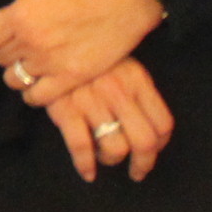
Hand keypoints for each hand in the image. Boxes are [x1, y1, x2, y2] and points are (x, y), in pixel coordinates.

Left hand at [0, 0, 165, 107]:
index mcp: (20, 14)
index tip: (6, 31)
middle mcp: (31, 41)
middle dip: (8, 50)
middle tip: (25, 42)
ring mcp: (51, 62)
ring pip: (15, 79)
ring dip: (20, 72)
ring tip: (35, 61)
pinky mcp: (71, 77)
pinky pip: (37, 97)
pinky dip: (34, 93)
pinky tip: (42, 81)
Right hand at [45, 57, 174, 183]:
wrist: (48, 40)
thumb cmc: (88, 56)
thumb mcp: (121, 62)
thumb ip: (138, 90)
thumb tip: (152, 129)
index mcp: (137, 79)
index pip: (163, 123)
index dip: (160, 145)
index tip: (152, 151)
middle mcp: (118, 91)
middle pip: (144, 142)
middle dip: (143, 164)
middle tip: (137, 170)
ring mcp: (92, 101)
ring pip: (115, 149)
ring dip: (111, 160)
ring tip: (104, 156)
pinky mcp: (65, 108)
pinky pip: (81, 147)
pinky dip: (85, 165)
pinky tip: (88, 171)